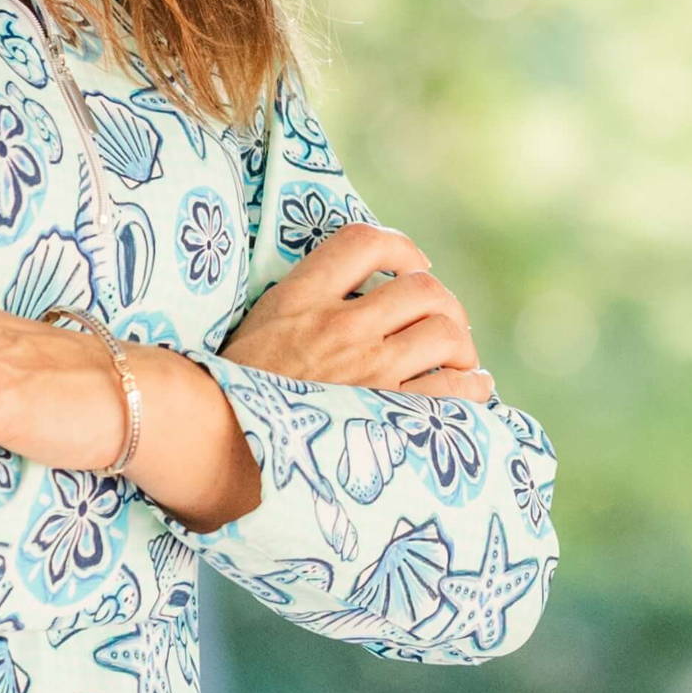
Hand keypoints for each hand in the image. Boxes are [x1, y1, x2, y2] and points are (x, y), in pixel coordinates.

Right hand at [221, 224, 495, 402]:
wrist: (218, 450)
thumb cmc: (235, 396)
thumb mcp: (258, 330)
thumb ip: (303, 306)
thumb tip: (353, 296)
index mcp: (301, 298)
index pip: (363, 242)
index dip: (400, 247)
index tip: (412, 266)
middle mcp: (339, 326)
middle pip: (421, 287)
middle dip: (443, 301)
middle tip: (443, 321)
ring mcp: (366, 371)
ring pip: (445, 332)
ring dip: (462, 343)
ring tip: (460, 357)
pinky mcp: (386, 415)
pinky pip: (452, 388)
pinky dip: (473, 384)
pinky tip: (473, 388)